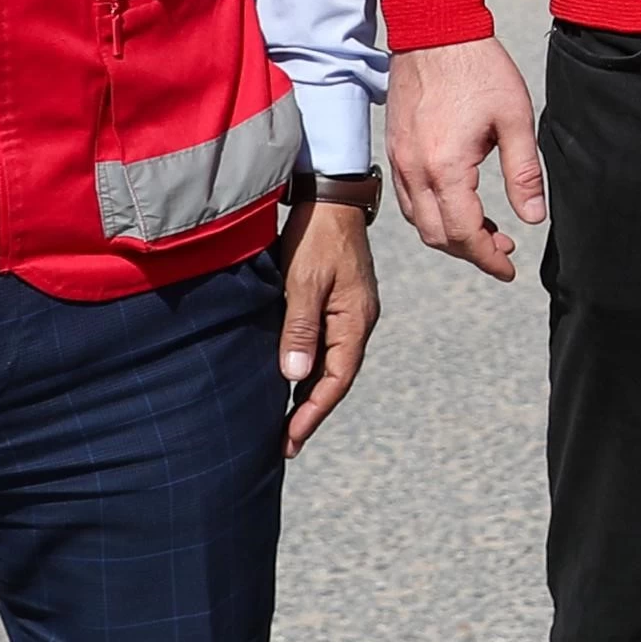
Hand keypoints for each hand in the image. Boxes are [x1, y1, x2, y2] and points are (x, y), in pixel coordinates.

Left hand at [276, 180, 380, 456]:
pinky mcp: (335, 303)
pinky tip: (290, 379)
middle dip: (310, 413)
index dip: (311, 414)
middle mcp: (356, 322)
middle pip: (335, 379)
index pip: (335, 381)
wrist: (331, 196)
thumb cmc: (317, 236)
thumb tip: (294, 377)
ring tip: (284, 423)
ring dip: (308, 393)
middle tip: (284, 444)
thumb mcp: (304, 282)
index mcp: (355, 321)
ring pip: (328, 364)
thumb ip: (300, 329)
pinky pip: (323, 346)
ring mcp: (347, 313)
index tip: (289, 440)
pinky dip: (307, 368)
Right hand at [386, 36, 541, 280]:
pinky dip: (432, 213)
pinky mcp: (395, 148)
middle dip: (470, 252)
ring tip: (486, 230)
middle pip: (436, 236)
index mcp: (445, 166)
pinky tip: (459, 203)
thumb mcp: (515, 119)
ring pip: (418, 221)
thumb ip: (524, 173)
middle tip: (503, 249)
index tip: (510, 268)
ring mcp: (399, 160)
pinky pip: (408, 198)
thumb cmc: (479, 68)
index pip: (463, 234)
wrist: (435, 29)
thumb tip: (533, 219)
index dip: (487, 258)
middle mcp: (414, 170)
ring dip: (449, 235)